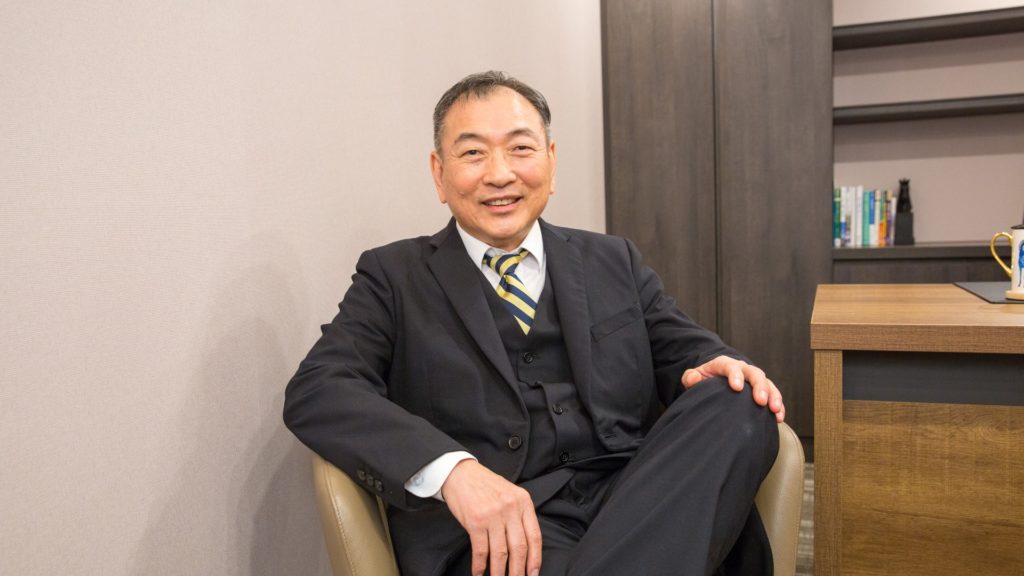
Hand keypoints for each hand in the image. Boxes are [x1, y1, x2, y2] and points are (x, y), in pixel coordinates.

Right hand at [441, 459, 541, 575]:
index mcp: (523, 501)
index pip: (534, 535)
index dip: (535, 558)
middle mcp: (510, 508)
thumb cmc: (485, 485)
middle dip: (518, 571)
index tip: (533, 573)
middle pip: (519, 547)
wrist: (460, 473)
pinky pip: (481, 550)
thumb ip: (519, 514)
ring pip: (500, 553)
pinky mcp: (475, 522)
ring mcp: (493, 515)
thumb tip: (525, 545)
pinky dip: (480, 566)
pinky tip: (479, 573)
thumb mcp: (510, 493)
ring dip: (499, 572)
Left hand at [681, 355, 784, 421]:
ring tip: (774, 409)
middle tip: (760, 401)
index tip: (736, 388)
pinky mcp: (763, 390)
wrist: (715, 379)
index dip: (735, 376)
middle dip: (759, 386)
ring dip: (773, 396)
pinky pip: (774, 395)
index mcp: (724, 364)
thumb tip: (693, 379)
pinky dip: (778, 406)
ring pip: (768, 383)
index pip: (731, 367)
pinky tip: (779, 417)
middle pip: (754, 373)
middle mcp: (743, 369)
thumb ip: (690, 377)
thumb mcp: (693, 377)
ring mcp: (754, 379)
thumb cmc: (703, 380)